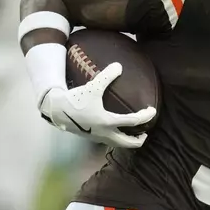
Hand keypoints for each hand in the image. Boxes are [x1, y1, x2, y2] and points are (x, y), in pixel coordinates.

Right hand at [40, 63, 155, 147]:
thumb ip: (107, 76)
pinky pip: (108, 141)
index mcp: (107, 122)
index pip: (133, 122)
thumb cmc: (76, 99)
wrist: (56, 110)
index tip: (153, 111)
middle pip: (127, 143)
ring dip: (128, 141)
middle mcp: (104, 133)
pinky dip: (117, 138)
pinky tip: (116, 131)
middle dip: (139, 140)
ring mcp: (97, 137)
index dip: (145, 117)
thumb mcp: (92, 86)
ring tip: (134, 134)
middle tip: (146, 133)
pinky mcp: (91, 137)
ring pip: (117, 144)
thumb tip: (119, 65)